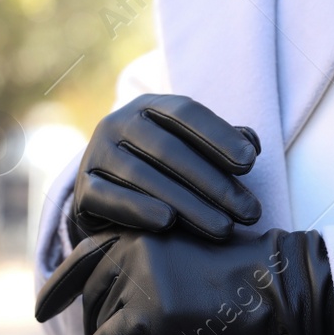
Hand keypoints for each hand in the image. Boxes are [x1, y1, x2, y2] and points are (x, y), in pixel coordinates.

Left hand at [35, 228, 333, 334]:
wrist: (280, 287)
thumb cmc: (247, 277)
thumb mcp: (190, 258)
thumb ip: (151, 268)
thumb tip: (115, 308)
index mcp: (144, 225)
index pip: (86, 254)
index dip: (59, 284)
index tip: (41, 307)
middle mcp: (134, 245)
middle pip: (91, 294)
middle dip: (90, 326)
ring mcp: (139, 279)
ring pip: (99, 322)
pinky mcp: (148, 315)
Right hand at [69, 94, 262, 243]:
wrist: (107, 201)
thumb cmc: (162, 172)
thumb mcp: (191, 152)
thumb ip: (220, 144)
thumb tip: (250, 143)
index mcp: (148, 106)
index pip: (186, 113)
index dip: (219, 136)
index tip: (251, 163)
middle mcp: (117, 123)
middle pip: (169, 150)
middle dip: (214, 183)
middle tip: (249, 212)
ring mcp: (96, 154)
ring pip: (144, 176)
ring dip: (189, 204)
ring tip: (224, 228)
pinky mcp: (82, 188)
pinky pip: (110, 198)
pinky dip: (139, 209)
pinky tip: (168, 222)